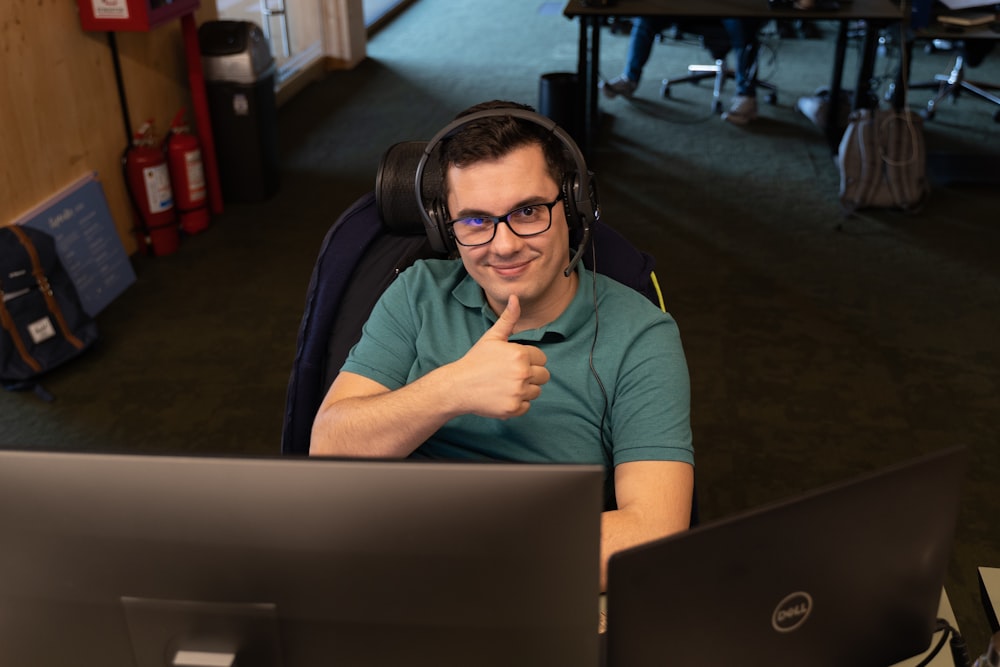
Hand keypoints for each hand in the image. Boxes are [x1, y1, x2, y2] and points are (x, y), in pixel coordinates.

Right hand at [451, 295, 549, 418]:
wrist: (458, 386)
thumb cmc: (475, 360)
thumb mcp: (492, 337)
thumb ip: (508, 319)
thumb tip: (515, 297)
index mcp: (520, 354)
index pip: (542, 359)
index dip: (529, 360)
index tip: (512, 363)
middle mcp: (522, 373)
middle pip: (544, 376)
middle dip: (531, 375)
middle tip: (510, 375)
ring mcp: (518, 392)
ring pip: (536, 392)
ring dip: (525, 390)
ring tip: (506, 385)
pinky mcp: (513, 408)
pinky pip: (527, 406)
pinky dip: (517, 404)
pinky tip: (503, 396)